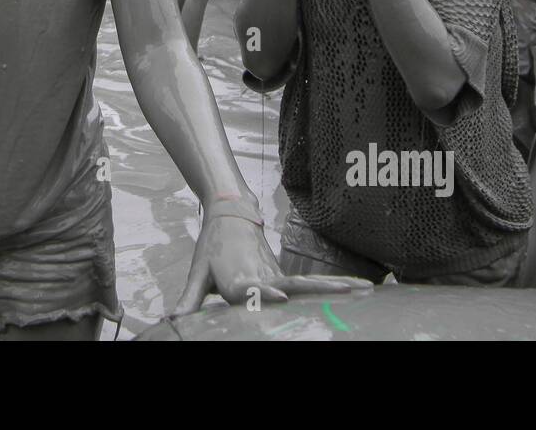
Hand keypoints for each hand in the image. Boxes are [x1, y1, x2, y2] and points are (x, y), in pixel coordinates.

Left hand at [175, 214, 372, 314]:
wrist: (228, 215)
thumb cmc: (210, 248)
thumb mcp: (196, 273)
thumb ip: (188, 300)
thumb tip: (171, 319)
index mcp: (239, 279)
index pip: (254, 290)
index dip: (265, 294)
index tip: (279, 297)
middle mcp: (263, 277)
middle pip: (294, 286)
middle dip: (318, 290)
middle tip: (348, 292)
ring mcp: (277, 275)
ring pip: (308, 284)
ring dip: (336, 287)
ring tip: (364, 289)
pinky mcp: (283, 275)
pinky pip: (308, 285)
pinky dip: (334, 285)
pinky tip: (357, 288)